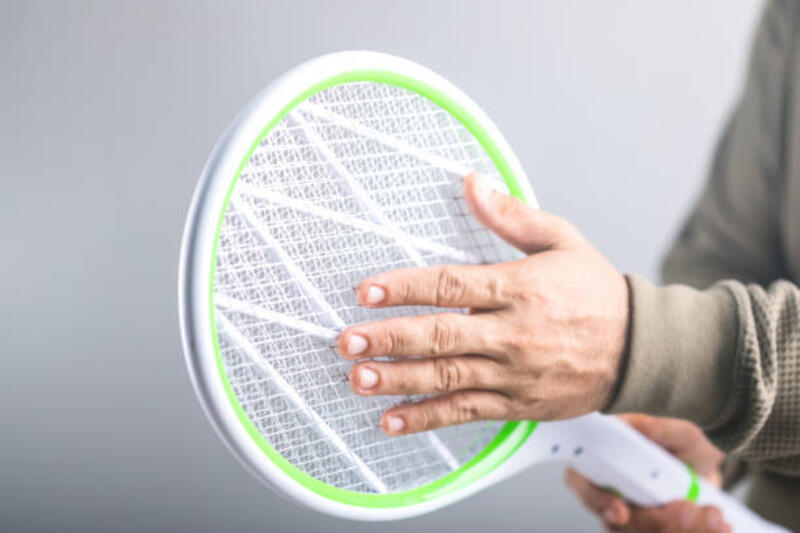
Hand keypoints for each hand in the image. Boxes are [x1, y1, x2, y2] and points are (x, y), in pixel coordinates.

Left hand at [337, 174, 629, 434]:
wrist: (639, 350)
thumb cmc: (596, 292)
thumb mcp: (561, 240)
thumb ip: (512, 215)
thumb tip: (472, 182)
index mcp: (519, 288)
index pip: (450, 285)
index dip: (404, 287)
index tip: (366, 290)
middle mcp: (512, 333)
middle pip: (441, 335)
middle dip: (390, 338)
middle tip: (347, 340)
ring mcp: (513, 373)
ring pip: (447, 378)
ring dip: (399, 380)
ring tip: (358, 378)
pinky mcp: (516, 404)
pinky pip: (465, 413)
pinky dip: (427, 419)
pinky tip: (393, 421)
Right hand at [564, 414, 727, 531]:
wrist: (712, 464)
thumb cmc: (687, 442)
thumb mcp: (677, 429)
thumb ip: (654, 427)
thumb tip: (629, 426)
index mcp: (602, 461)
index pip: (582, 484)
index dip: (596, 500)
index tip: (622, 511)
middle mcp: (612, 494)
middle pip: (620, 523)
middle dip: (658, 522)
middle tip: (689, 509)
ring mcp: (634, 519)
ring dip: (684, 530)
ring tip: (713, 514)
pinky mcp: (655, 532)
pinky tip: (717, 525)